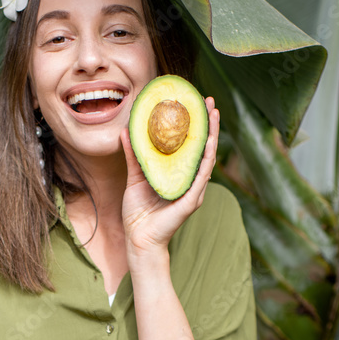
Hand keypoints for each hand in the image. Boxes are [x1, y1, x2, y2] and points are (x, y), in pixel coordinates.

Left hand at [120, 97, 219, 258]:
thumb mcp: (134, 177)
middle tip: (209, 100)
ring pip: (207, 157)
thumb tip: (125, 131)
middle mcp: (189, 179)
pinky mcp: (192, 199)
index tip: (193, 103)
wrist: (138, 239)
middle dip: (207, 123)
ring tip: (213, 114)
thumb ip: (133, 155)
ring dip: (212, 134)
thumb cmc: (138, 213)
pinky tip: (210, 141)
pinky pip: (202, 175)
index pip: (189, 145)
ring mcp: (193, 189)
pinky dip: (207, 157)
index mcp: (177, 173)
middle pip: (202, 147)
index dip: (193, 124)